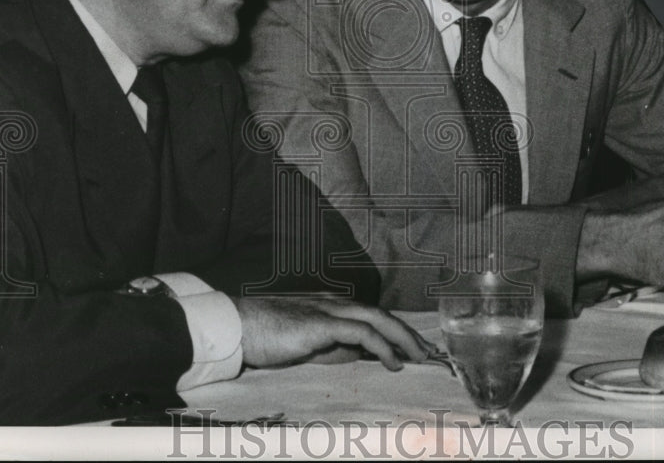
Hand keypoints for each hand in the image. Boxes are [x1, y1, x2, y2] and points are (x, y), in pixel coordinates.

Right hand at [234, 294, 432, 370]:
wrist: (237, 326)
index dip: (395, 329)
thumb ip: (333, 346)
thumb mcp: (307, 344)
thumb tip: (360, 355)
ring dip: (402, 337)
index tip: (413, 346)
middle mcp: (333, 302)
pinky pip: (361, 332)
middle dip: (407, 331)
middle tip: (426, 351)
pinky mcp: (322, 323)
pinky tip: (392, 361)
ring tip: (418, 356)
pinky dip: (381, 346)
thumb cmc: (266, 336)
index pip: (370, 315)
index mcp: (329, 306)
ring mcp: (328, 310)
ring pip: (377, 319)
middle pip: (380, 313)